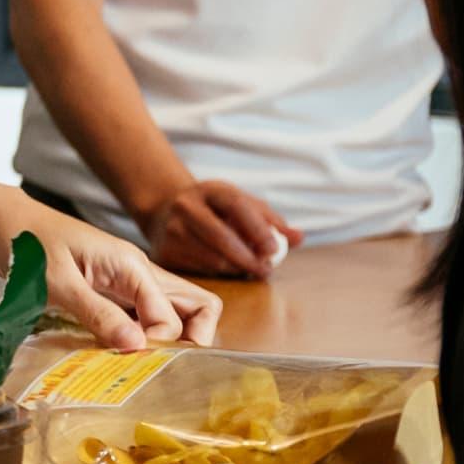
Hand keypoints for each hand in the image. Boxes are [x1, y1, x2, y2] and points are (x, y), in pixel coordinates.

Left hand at [0, 172, 223, 351]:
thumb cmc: (25, 243)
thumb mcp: (58, 283)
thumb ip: (98, 314)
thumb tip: (138, 347)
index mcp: (132, 266)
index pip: (174, 313)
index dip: (162, 341)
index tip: (133, 358)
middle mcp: (137, 272)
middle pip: (195, 306)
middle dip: (192, 338)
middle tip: (163, 366)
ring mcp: (126, 282)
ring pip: (172, 311)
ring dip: (167, 338)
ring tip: (144, 365)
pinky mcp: (109, 292)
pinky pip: (141, 316)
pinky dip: (141, 335)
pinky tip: (120, 355)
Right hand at [139, 180, 300, 279]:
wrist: (164, 211)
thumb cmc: (214, 209)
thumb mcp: (240, 204)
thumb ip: (270, 221)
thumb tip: (298, 238)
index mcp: (210, 190)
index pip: (236, 205)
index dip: (257, 229)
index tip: (274, 249)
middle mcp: (186, 207)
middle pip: (221, 237)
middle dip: (249, 258)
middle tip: (266, 269)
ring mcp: (172, 230)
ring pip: (212, 258)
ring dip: (237, 269)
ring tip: (251, 269)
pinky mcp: (165, 253)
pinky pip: (200, 270)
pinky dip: (220, 273)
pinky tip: (229, 269)